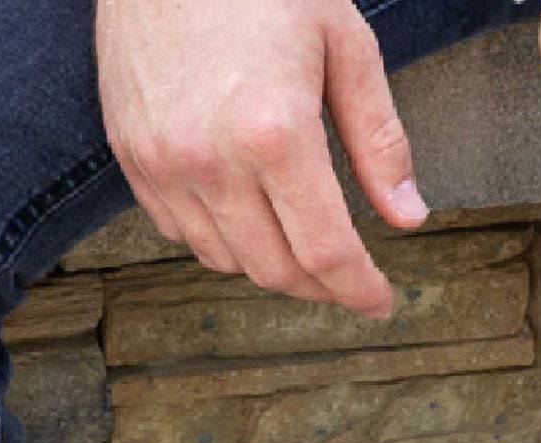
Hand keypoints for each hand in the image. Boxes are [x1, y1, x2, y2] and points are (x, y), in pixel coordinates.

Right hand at [98, 0, 426, 316]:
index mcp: (274, 131)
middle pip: (276, 270)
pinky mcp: (132, 157)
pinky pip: (181, 233)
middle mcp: (212, 159)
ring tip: (299, 241)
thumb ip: (379, 139)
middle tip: (347, 275)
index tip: (379, 302)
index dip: (359, 290)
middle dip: (321, 285)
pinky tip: (247, 211)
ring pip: (227, 261)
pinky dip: (221, 238)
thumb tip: (408, 218)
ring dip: (271, 264)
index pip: (325, 252)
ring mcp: (164, 162)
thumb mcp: (344, 43)